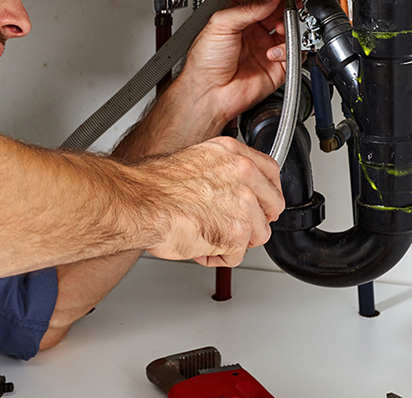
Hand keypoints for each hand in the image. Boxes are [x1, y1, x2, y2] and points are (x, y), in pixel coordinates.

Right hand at [139, 136, 283, 266]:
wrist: (139, 204)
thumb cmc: (154, 187)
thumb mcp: (195, 161)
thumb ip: (221, 172)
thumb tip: (229, 187)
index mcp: (233, 153)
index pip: (272, 173)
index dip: (267, 194)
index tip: (261, 204)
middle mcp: (243, 174)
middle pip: (273, 206)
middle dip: (255, 221)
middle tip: (232, 226)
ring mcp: (243, 204)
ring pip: (258, 235)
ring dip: (234, 242)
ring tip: (207, 235)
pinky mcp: (235, 233)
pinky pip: (236, 256)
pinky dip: (217, 258)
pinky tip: (199, 246)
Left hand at [176, 0, 287, 129]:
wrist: (208, 94)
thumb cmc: (205, 63)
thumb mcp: (220, 24)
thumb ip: (247, 8)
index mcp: (238, 17)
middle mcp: (254, 31)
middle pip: (280, 11)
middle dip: (287, 7)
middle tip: (289, 5)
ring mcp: (266, 48)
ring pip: (290, 30)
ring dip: (289, 27)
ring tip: (280, 28)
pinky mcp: (276, 67)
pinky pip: (293, 53)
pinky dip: (287, 50)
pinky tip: (272, 53)